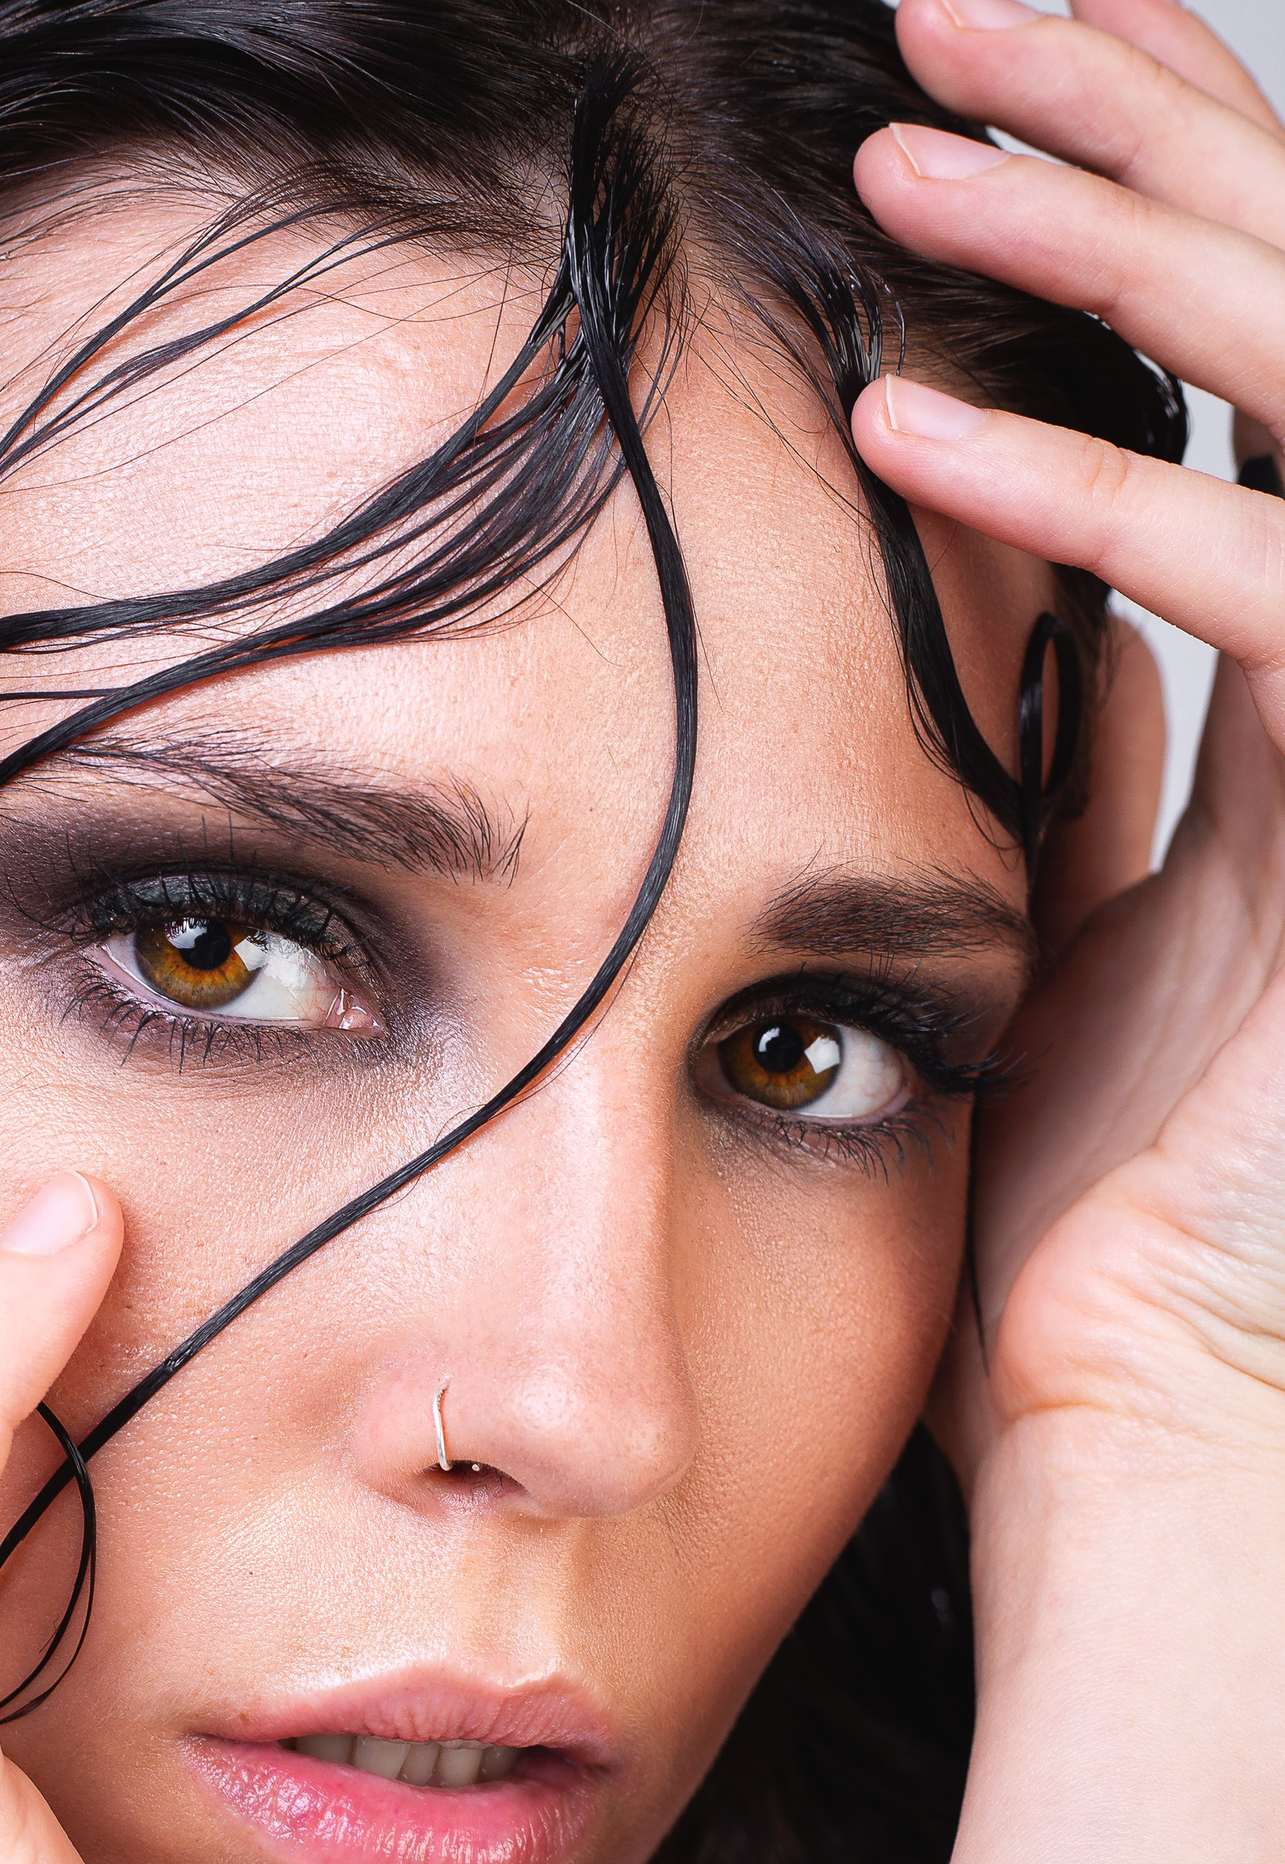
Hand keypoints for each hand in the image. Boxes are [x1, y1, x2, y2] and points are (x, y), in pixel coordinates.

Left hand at [850, 0, 1284, 1484]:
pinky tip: (910, 430)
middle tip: (959, 3)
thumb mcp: (1075, 935)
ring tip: (923, 131)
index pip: (1264, 365)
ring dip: (1121, 246)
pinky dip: (1098, 507)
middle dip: (1147, 128)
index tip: (995, 84)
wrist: (1145, 1427)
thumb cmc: (1089, 1225)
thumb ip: (1082, 766)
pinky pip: (1276, 613)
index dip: (1155, 198)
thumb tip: (1020, 620)